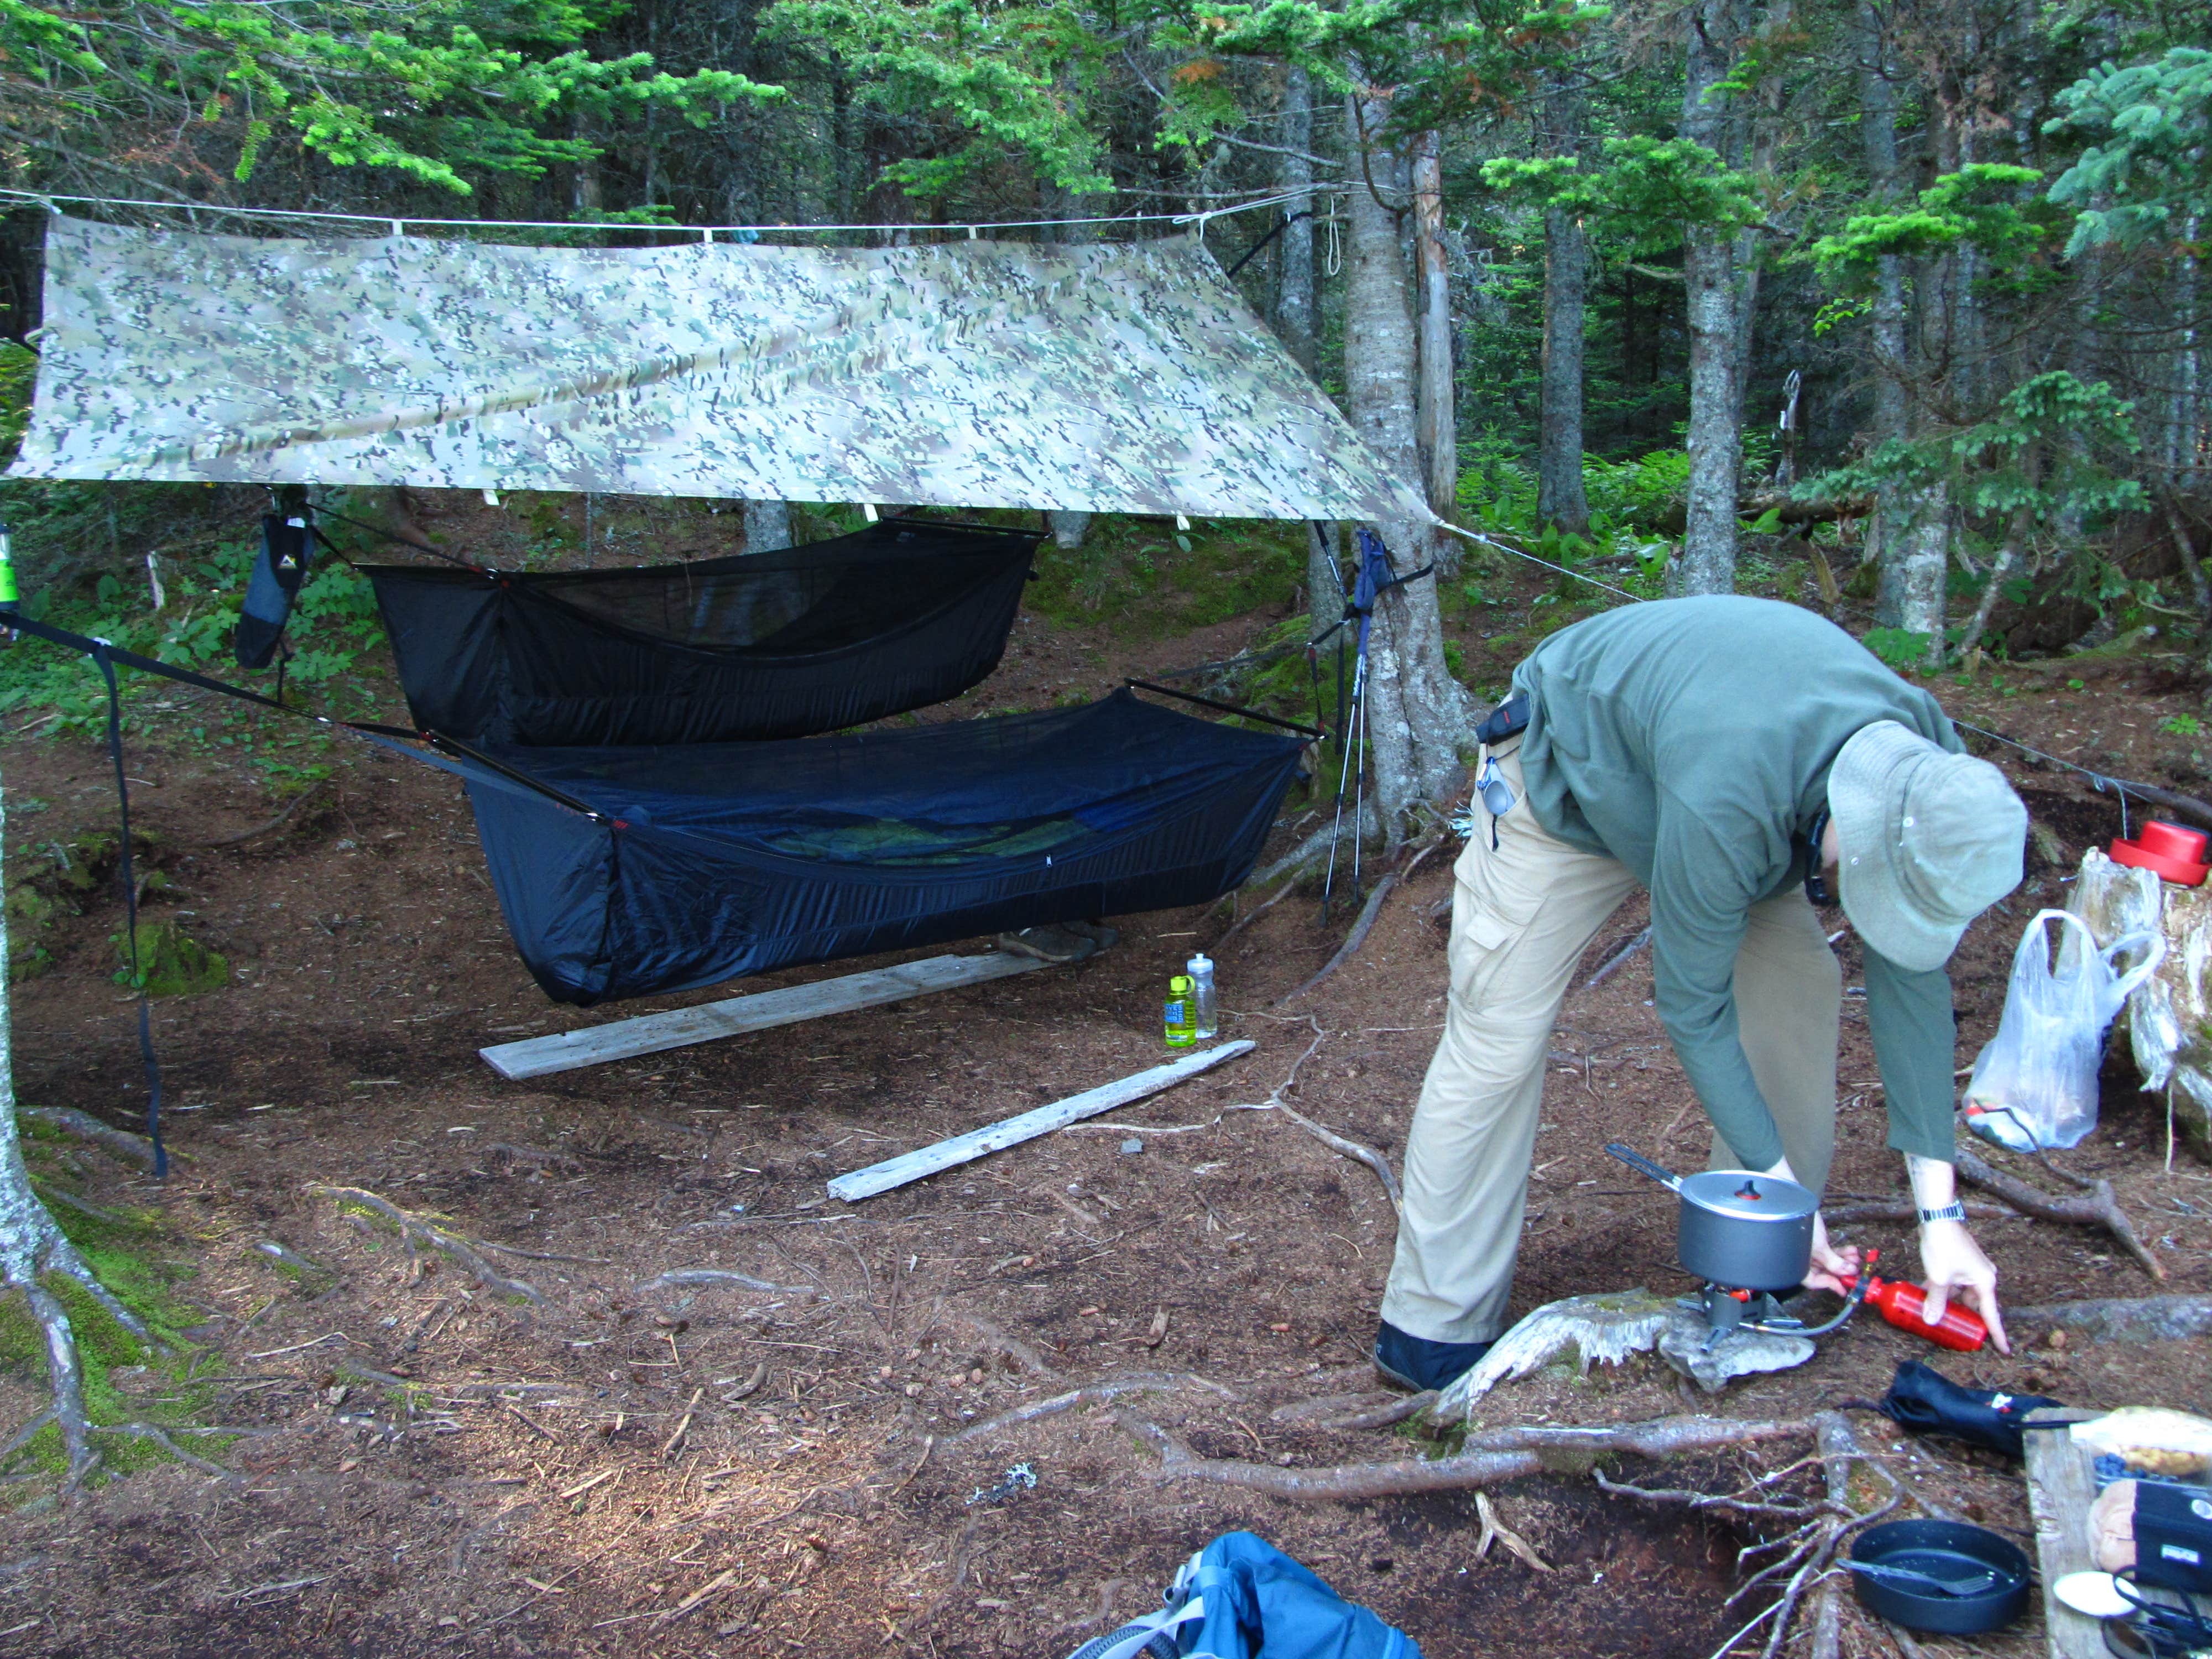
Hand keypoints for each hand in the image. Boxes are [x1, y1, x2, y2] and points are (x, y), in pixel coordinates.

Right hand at [1802, 1212, 1861, 1294]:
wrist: (1796, 1204)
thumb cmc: (1800, 1225)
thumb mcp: (1820, 1248)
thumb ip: (1834, 1262)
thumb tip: (1849, 1272)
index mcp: (1797, 1264)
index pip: (1814, 1281)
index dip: (1830, 1285)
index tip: (1845, 1288)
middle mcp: (1802, 1260)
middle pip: (1824, 1273)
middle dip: (1841, 1271)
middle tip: (1854, 1271)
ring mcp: (1810, 1251)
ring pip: (1829, 1262)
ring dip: (1844, 1261)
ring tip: (1855, 1258)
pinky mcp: (1816, 1243)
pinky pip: (1830, 1252)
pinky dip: (1841, 1252)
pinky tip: (1851, 1250)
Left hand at [1919, 1220, 2010, 1353]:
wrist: (1938, 1218)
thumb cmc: (1943, 1247)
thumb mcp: (1938, 1278)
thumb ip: (1936, 1301)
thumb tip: (1932, 1321)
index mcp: (1985, 1282)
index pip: (1991, 1314)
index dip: (1997, 1334)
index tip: (2004, 1350)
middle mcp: (1983, 1276)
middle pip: (1974, 1305)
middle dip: (1962, 1316)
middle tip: (1952, 1330)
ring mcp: (1972, 1269)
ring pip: (1961, 1294)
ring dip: (1948, 1302)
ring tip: (1932, 1312)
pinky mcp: (1961, 1263)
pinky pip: (1954, 1283)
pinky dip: (1943, 1290)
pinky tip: (1925, 1295)